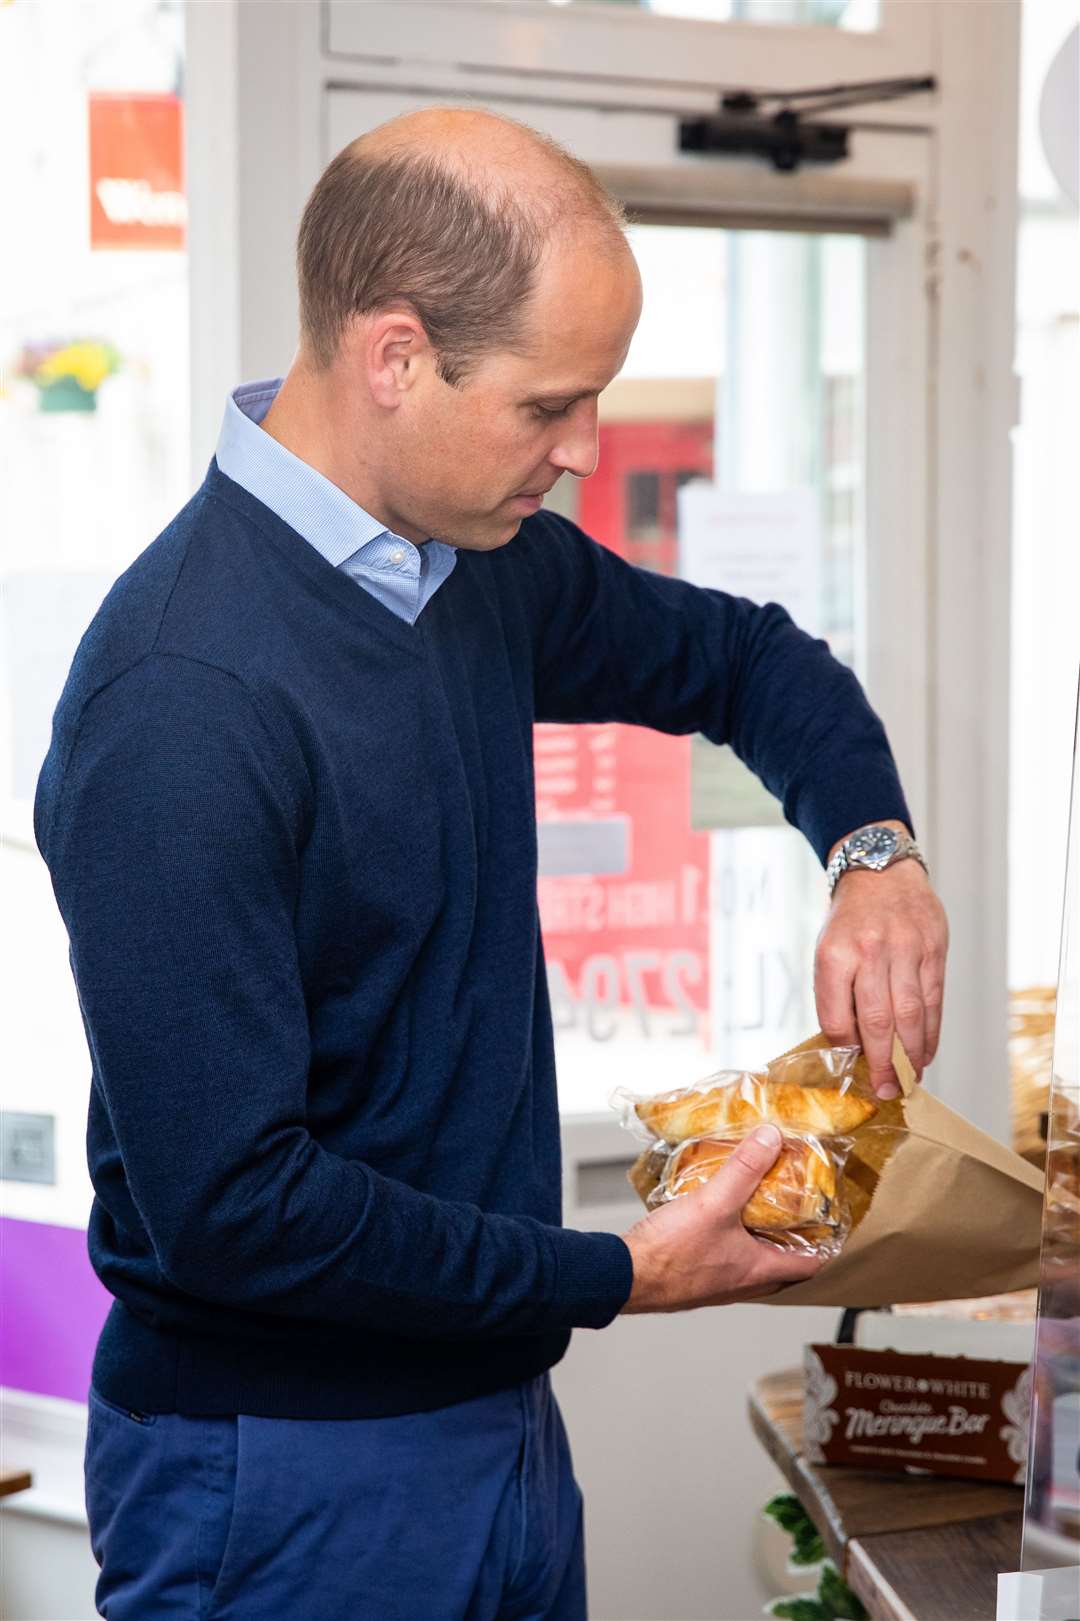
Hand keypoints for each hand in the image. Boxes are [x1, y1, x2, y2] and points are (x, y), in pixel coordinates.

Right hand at [620, 1126, 826, 1312]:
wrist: (623, 1275)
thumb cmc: (671, 1253)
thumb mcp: (714, 1202)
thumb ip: (744, 1169)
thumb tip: (772, 1138)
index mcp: (758, 1271)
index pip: (810, 1264)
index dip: (826, 1242)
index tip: (830, 1219)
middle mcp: (742, 1282)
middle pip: (782, 1264)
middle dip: (792, 1238)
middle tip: (795, 1208)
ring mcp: (716, 1282)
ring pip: (752, 1260)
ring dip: (759, 1236)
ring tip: (756, 1203)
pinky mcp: (693, 1275)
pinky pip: (724, 1256)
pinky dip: (729, 1236)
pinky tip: (715, 1212)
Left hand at [815, 835, 948, 1097]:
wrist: (880, 872)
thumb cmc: (849, 922)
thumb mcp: (827, 950)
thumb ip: (836, 995)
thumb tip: (849, 1047)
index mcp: (834, 954)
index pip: (837, 1016)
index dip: (846, 1048)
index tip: (853, 1068)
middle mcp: (870, 952)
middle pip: (878, 1021)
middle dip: (883, 1064)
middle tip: (887, 1090)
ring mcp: (906, 949)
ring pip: (911, 1015)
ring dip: (912, 1055)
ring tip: (909, 1079)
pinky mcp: (934, 950)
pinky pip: (934, 1001)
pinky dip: (931, 1032)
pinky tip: (926, 1052)